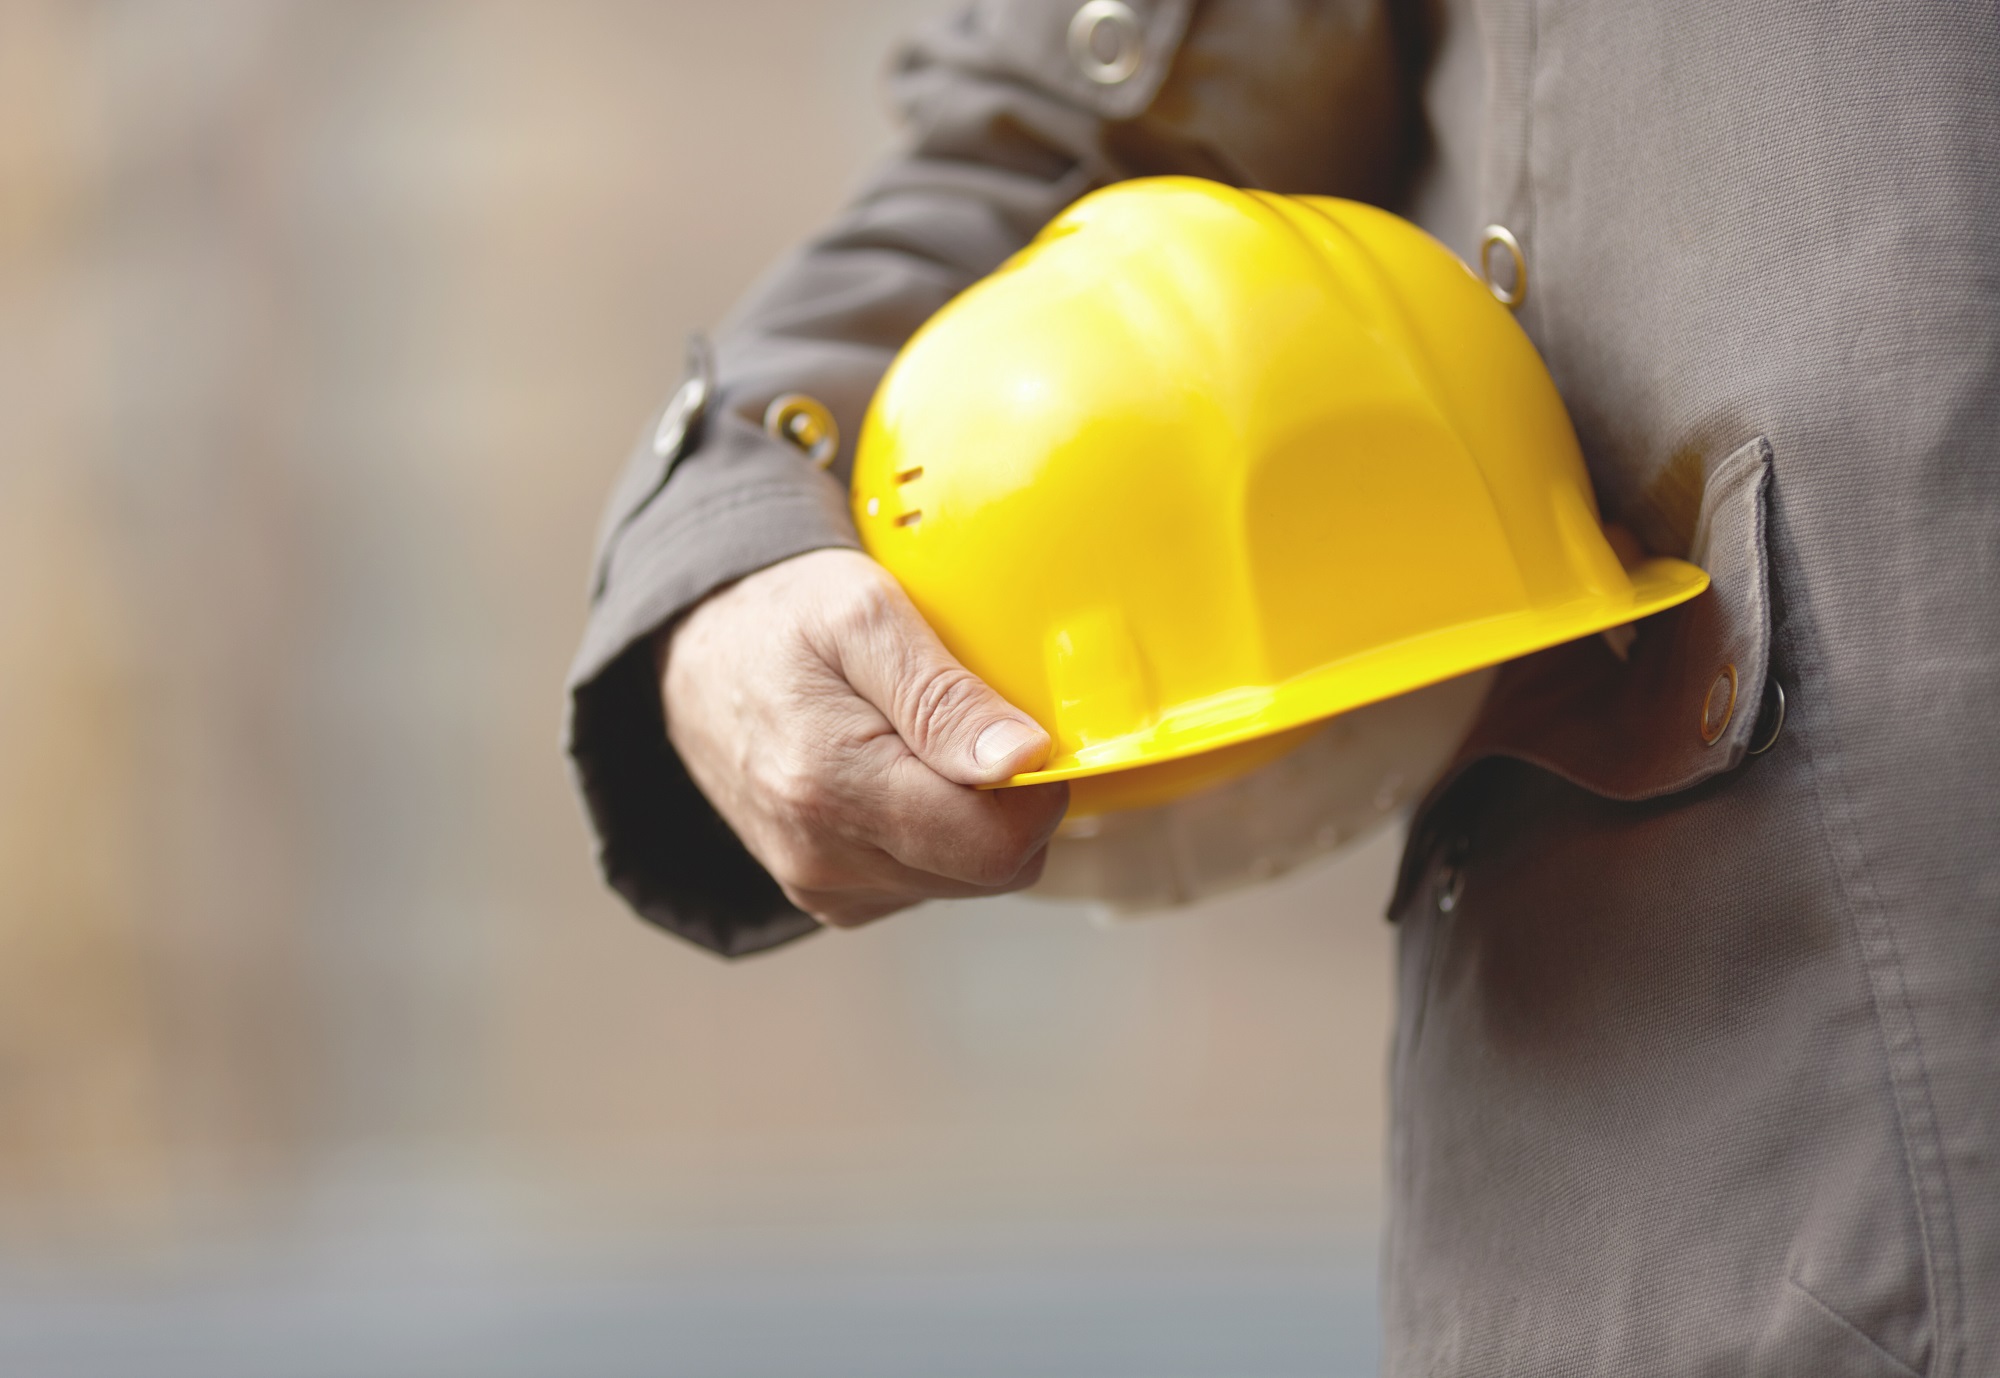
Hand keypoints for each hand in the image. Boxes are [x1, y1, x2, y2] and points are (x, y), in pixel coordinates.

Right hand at [659, 548, 1068, 926]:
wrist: (696, 648)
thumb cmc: (779, 617)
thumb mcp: (864, 614)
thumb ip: (944, 695)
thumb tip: (1022, 759)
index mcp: (834, 789)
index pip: (997, 847)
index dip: (1037, 791)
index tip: (1021, 732)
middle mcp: (822, 857)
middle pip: (989, 872)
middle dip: (1005, 804)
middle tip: (968, 725)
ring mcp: (819, 884)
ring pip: (961, 880)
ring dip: (968, 818)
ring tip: (921, 742)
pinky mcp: (822, 891)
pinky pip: (922, 881)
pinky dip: (932, 833)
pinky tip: (901, 773)